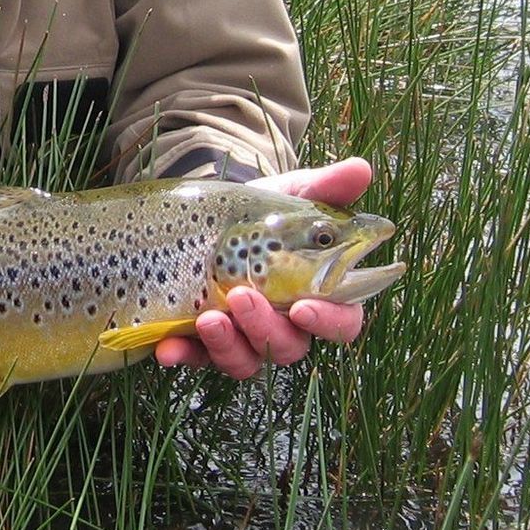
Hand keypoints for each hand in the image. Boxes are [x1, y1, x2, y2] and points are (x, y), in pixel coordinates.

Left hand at [153, 157, 373, 377]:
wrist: (204, 216)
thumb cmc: (259, 213)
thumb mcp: (287, 196)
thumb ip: (326, 186)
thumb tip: (361, 169)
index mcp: (318, 293)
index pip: (342, 321)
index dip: (329, 321)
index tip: (304, 306)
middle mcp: (285, 324)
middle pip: (290, 346)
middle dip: (266, 326)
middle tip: (242, 295)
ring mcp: (244, 338)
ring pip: (246, 360)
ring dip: (228, 344)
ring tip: (208, 317)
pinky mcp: (205, 344)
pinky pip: (197, 360)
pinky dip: (184, 355)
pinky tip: (167, 348)